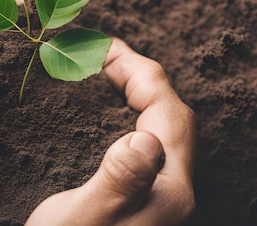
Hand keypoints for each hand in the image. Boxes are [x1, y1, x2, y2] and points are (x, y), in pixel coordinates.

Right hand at [26, 38, 195, 224]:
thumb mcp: (84, 220)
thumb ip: (120, 181)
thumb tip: (146, 138)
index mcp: (166, 188)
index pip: (167, 112)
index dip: (139, 73)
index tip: (101, 48)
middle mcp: (171, 189)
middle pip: (172, 116)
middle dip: (141, 76)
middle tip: (100, 54)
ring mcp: (159, 194)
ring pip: (163, 128)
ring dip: (140, 92)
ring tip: (105, 72)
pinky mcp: (143, 198)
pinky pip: (147, 141)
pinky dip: (131, 113)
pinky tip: (108, 113)